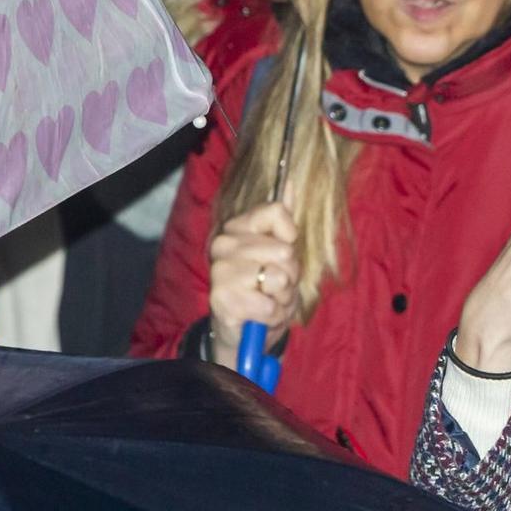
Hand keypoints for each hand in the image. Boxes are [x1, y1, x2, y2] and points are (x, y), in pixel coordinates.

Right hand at [207, 200, 300, 368]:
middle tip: (277, 284)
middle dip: (290, 273)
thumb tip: (290, 180)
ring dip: (283, 295)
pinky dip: (273, 315)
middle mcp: (223, 244)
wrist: (249, 329)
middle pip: (283, 248)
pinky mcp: (221, 299)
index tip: (284, 250)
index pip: (275, 211)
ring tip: (270, 299)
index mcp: (237, 228)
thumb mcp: (281, 252)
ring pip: (277, 276)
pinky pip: (268, 304)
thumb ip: (282, 218)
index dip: (290, 236)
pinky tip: (261, 315)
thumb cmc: (267, 288)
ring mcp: (219, 271)